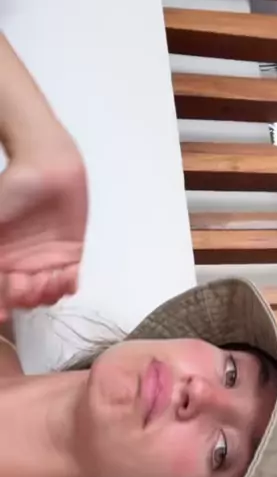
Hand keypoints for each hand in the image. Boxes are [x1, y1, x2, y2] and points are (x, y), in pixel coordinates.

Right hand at [0, 154, 87, 317]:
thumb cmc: (12, 188)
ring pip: (46, 294)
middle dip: (26, 297)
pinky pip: (68, 282)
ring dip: (48, 294)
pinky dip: (67, 285)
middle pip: (23, 298)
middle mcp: (20, 266)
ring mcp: (45, 263)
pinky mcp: (69, 257)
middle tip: (30, 285)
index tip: (4, 312)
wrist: (46, 165)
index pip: (1, 292)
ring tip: (50, 280)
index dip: (2, 304)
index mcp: (1, 259)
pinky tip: (67, 278)